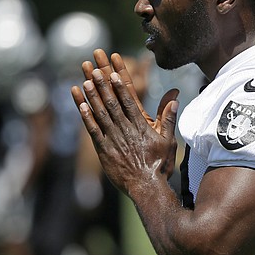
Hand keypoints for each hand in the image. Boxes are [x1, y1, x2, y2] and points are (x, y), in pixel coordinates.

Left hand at [71, 50, 179, 189]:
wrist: (147, 187)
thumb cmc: (159, 165)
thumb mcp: (168, 140)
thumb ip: (168, 118)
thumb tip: (174, 98)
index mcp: (140, 125)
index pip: (129, 98)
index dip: (120, 82)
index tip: (113, 68)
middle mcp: (126, 129)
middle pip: (112, 101)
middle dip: (102, 83)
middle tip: (94, 66)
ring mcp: (114, 139)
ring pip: (101, 113)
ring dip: (92, 95)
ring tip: (84, 79)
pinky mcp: (104, 150)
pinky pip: (93, 130)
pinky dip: (86, 117)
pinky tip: (80, 104)